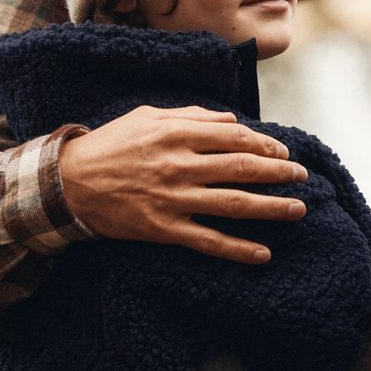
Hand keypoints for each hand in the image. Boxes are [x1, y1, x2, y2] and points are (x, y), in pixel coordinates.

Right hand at [58, 105, 307, 263]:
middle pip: (242, 169)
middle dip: (279, 173)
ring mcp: (173, 199)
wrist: (68, 183)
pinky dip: (238, 249)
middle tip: (302, 177)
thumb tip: (233, 121)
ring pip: (233, 204)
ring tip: (298, 210)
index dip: (265, 146)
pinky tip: (263, 254)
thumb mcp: (149, 116)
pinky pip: (208, 241)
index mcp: (177, 133)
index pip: (236, 138)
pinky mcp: (163, 228)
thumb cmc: (111, 144)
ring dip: (271, 208)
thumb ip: (193, 116)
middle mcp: (180, 165)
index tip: (282, 153)